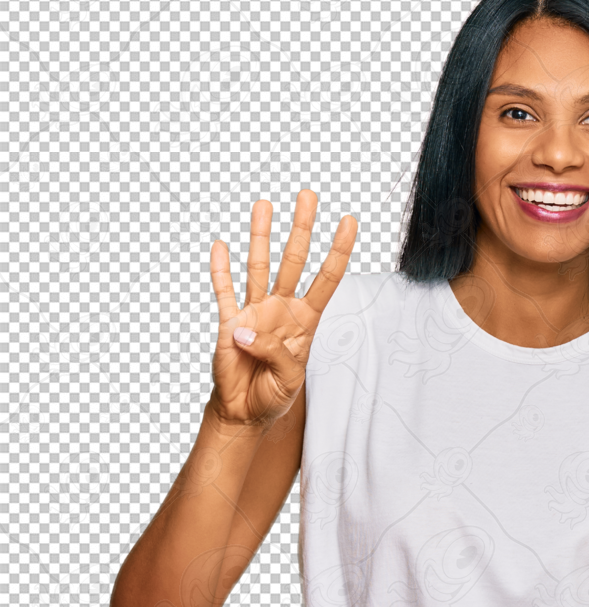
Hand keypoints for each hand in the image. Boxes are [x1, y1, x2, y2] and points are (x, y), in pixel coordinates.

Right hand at [208, 189, 357, 427]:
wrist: (244, 411)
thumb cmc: (273, 395)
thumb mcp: (289, 379)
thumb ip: (276, 352)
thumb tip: (246, 329)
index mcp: (305, 322)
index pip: (327, 279)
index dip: (338, 251)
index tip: (349, 221)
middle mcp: (281, 309)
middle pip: (294, 260)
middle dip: (301, 228)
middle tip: (307, 195)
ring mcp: (254, 311)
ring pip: (259, 266)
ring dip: (261, 236)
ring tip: (265, 205)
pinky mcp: (227, 321)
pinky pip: (224, 291)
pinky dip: (221, 270)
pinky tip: (222, 246)